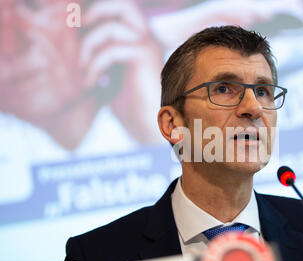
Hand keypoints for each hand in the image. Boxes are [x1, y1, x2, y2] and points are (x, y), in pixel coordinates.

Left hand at [80, 0, 163, 144]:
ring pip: (113, 25)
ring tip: (82, 69)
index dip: (97, 14)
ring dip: (89, 46)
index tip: (75, 31)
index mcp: (140, 42)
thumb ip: (100, 57)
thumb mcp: (110, 78)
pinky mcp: (144, 58)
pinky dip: (95, 66)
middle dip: (98, 10)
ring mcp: (148, 47)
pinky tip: (92, 83)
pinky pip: (111, 50)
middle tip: (80, 25)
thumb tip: (75, 44)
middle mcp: (147, 40)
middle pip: (125, 4)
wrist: (149, 129)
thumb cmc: (131, 109)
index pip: (120, 13)